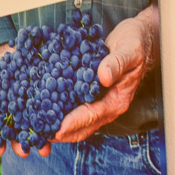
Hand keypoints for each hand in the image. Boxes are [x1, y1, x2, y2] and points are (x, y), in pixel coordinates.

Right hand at [0, 44, 51, 157]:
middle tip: (25, 154)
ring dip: (41, 139)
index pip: (1, 131)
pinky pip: (50, 109)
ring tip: (45, 150)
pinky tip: (58, 128)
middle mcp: (20, 116)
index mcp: (4, 116)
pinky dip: (54, 119)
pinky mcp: (46, 98)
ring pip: (37, 126)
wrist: (12, 56)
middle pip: (21, 133)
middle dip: (22, 145)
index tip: (0, 152)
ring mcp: (34, 108)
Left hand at [52, 4, 159, 142]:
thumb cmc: (134, 44)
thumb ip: (116, 63)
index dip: (74, 122)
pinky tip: (44, 111)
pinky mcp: (92, 99)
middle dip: (61, 133)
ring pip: (78, 125)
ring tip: (38, 127)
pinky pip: (75, 112)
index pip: (93, 114)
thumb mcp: (129, 50)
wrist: (137, 41)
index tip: (57, 127)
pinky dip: (60, 115)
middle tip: (39, 133)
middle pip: (83, 128)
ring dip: (58, 128)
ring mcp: (100, 105)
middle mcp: (108, 107)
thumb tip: (102, 77)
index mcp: (118, 99)